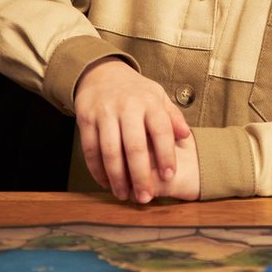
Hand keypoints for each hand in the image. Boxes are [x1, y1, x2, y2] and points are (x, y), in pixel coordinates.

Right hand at [73, 59, 191, 203]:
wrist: (101, 74)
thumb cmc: (135, 92)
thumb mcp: (158, 96)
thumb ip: (173, 117)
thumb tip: (186, 136)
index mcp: (149, 101)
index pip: (161, 130)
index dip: (166, 154)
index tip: (169, 175)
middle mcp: (126, 106)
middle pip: (134, 146)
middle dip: (141, 175)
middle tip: (145, 197)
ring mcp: (104, 113)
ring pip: (110, 151)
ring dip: (117, 177)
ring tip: (124, 195)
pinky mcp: (85, 119)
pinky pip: (90, 150)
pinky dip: (97, 170)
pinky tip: (106, 183)